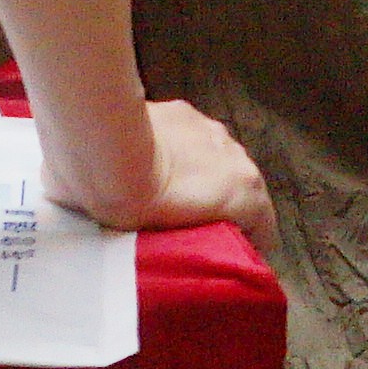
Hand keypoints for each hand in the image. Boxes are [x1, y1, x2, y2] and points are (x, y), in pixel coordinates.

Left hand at [58, 95, 272, 244]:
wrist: (103, 150)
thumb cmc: (138, 205)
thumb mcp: (174, 245)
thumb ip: (199, 246)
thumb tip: (193, 256)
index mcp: (244, 192)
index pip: (264, 230)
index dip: (244, 248)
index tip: (223, 258)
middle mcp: (237, 156)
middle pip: (242, 192)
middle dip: (223, 209)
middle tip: (191, 228)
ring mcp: (211, 130)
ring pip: (218, 163)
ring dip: (203, 177)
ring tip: (168, 192)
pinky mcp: (184, 110)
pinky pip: (192, 140)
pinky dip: (182, 152)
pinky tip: (152, 161)